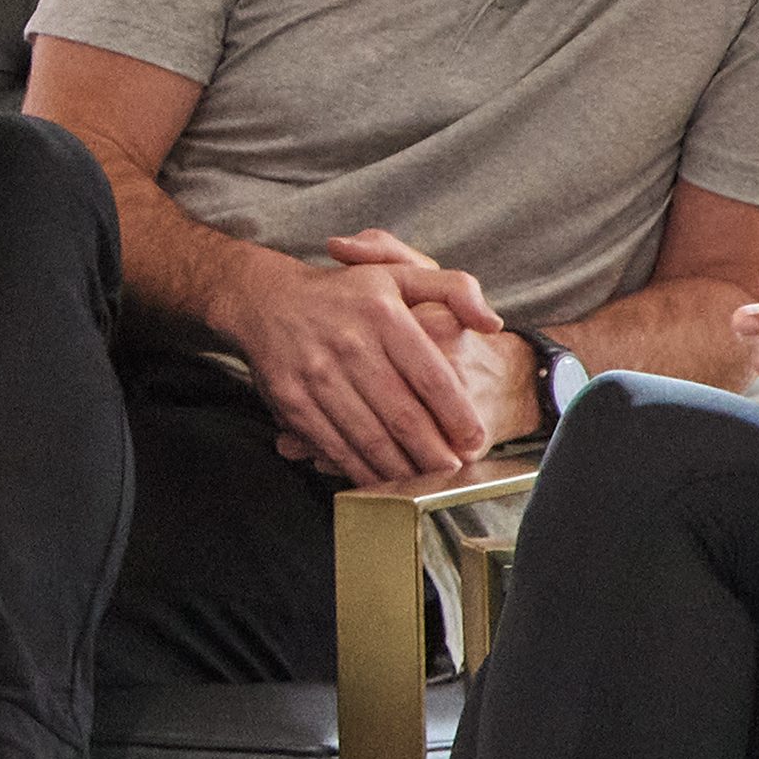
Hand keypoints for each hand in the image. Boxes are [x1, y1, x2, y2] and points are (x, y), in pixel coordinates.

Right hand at [224, 232, 519, 490]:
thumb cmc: (345, 293)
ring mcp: (317, 374)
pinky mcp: (292, 399)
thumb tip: (492, 323)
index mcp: (383, 314)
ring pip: (369, 436)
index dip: (457, 415)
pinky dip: (361, 469)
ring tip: (426, 484)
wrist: (265, 300)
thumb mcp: (400, 274)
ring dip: (401, 468)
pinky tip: (383, 480)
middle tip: (455, 473)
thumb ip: (455, 289)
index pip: (431, 375)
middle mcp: (350, 343)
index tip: (475, 440)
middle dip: (433, 453)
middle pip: (402, 414)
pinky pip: (334, 444)